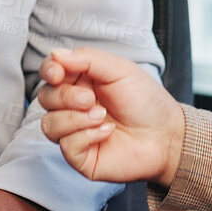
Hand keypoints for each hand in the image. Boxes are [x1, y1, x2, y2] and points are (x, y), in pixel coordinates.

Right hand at [38, 47, 185, 187]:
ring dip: (75, 118)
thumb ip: (87, 59)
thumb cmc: (146, 102)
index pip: (50, 74)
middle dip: (65, 97)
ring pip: (49, 124)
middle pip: (45, 98)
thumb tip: (55, 54)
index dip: (48, 71)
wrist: (167, 135)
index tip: (57, 73)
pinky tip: (107, 132)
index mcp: (81, 82)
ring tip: (102, 116)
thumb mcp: (120, 70)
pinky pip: (66, 145)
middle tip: (91, 99)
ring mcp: (75, 132)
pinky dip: (86, 136)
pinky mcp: (80, 156)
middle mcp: (74, 107)